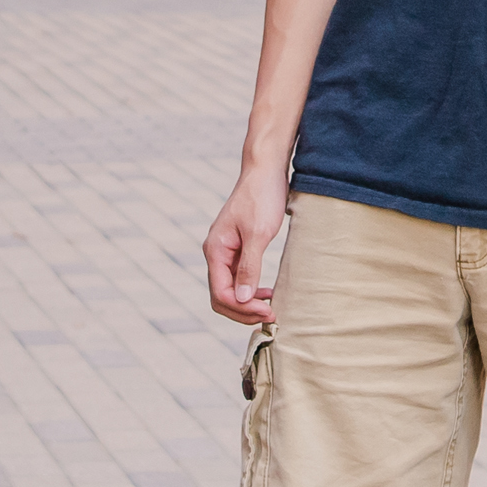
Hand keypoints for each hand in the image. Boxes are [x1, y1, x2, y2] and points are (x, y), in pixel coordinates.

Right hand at [203, 163, 290, 324]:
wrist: (266, 170)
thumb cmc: (262, 197)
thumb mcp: (259, 233)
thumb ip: (249, 267)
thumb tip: (242, 299)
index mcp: (216, 250)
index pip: (221, 293)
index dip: (242, 308)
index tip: (267, 312)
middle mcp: (216, 252)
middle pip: (222, 296)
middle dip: (243, 310)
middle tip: (270, 316)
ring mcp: (226, 251)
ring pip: (229, 289)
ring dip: (247, 303)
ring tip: (270, 309)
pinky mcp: (237, 247)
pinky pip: (238, 277)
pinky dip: (250, 290)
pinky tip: (266, 293)